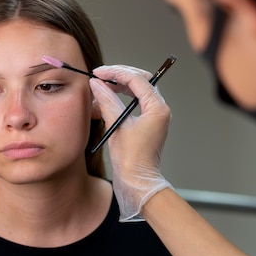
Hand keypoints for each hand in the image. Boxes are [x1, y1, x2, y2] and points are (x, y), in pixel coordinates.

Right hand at [89, 65, 172, 221]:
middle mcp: (158, 109)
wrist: (137, 182)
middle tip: (99, 76)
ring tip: (98, 89)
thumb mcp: (116, 127)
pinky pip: (132, 103)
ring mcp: (153, 116)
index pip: (137, 79)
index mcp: (157, 108)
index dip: (116, 72)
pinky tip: (102, 104)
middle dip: (118, 76)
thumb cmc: (131, 160)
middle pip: (139, 81)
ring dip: (116, 88)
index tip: (98, 73)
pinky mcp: (146, 123)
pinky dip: (117, 100)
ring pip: (135, 90)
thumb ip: (107, 101)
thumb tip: (96, 83)